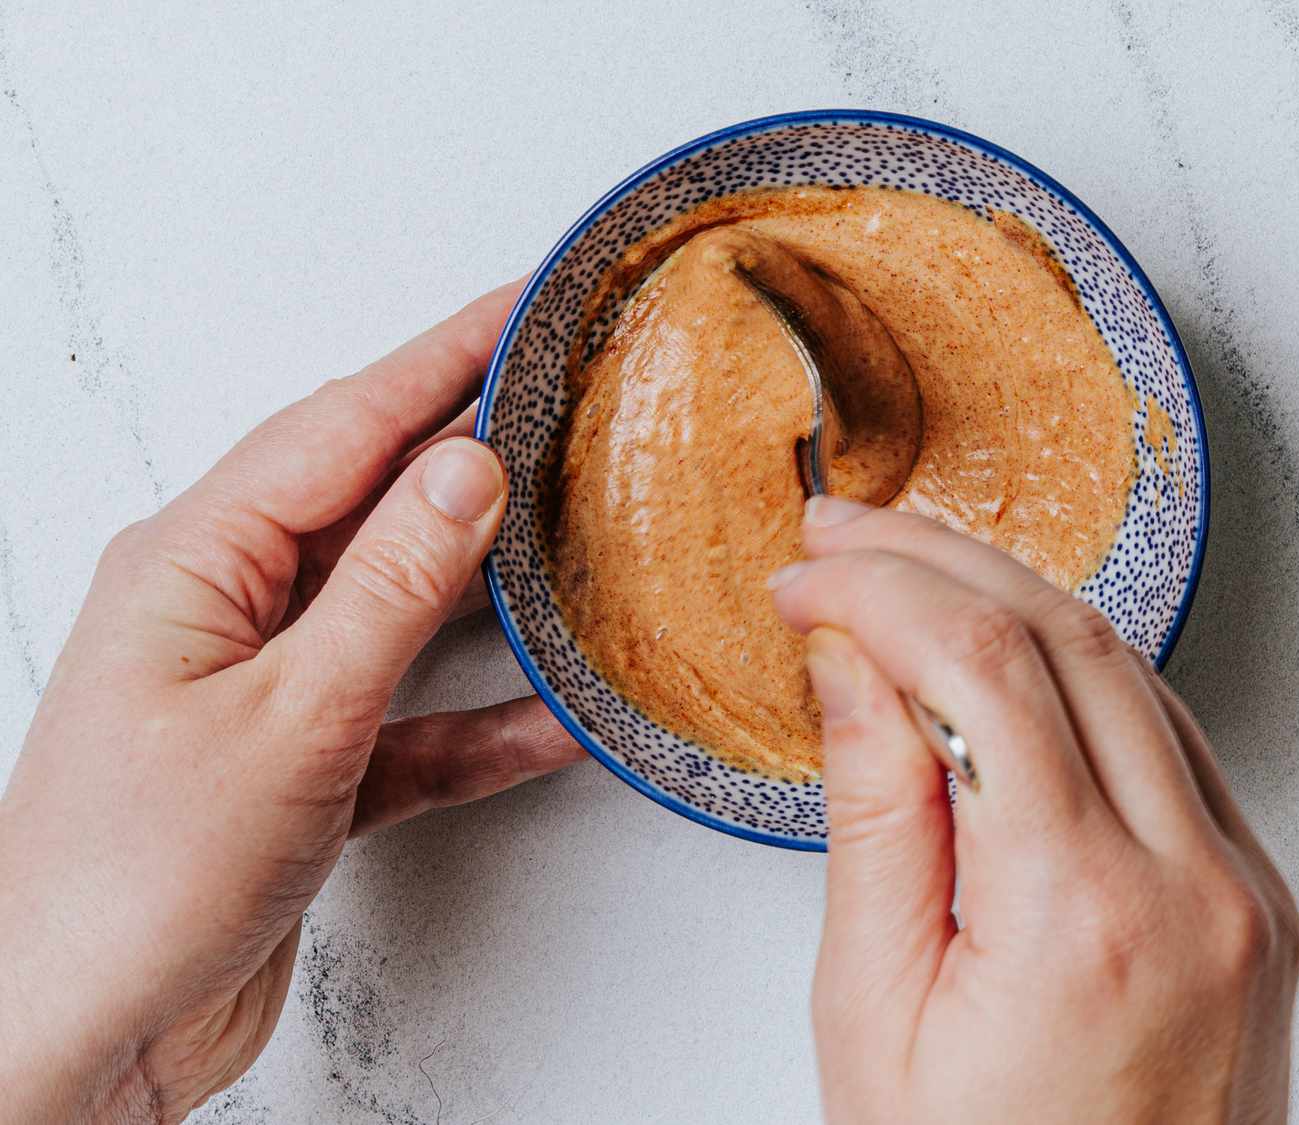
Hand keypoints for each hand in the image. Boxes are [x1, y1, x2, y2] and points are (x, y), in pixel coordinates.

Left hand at [0, 282, 583, 1122]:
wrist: (76, 1039)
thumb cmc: (136, 881)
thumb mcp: (289, 718)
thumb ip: (389, 590)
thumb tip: (467, 469)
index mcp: (196, 561)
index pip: (342, 426)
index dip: (441, 359)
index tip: (523, 305)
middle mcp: (228, 606)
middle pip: (371, 499)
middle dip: (470, 451)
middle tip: (568, 401)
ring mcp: (265, 686)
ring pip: (398, 606)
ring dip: (487, 589)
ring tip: (579, 538)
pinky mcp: (302, 766)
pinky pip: (409, 721)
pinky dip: (478, 723)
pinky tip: (553, 724)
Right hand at [771, 496, 1298, 1123]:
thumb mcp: (874, 1012)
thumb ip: (873, 818)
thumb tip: (853, 664)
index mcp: (1081, 917)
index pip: (981, 671)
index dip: (880, 594)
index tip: (804, 580)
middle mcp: (1192, 886)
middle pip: (1068, 638)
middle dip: (941, 561)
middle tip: (844, 538)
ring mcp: (1240, 890)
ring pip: (1129, 669)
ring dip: (1010, 599)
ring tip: (907, 573)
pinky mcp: (1251, 898)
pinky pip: (1165, 735)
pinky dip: (1075, 670)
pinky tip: (1004, 654)